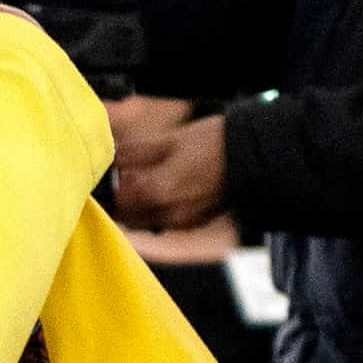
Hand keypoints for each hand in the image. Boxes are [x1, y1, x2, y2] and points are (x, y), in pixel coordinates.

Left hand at [109, 102, 229, 230]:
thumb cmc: (215, 143)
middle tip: (121, 179)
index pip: (118, 200)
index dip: (109, 188)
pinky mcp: (194, 223)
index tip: (108, 174)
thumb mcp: (171, 139)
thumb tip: (111, 157)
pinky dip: (155, 212)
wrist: (255, 157)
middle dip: (121, 200)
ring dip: (137, 208)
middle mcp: (167, 214)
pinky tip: (163, 192)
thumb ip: (136, 152)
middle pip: (128, 216)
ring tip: (142, 183)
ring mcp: (181, 222)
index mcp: (158, 191)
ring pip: (145, 222)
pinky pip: (163, 223)